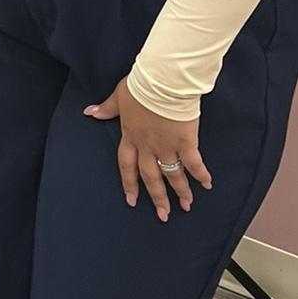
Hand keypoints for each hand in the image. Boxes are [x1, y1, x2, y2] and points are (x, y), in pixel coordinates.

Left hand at [85, 77, 210, 222]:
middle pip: (150, 177)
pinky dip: (201, 175)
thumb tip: (90, 112)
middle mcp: (147, 146)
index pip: (126, 165)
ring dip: (180, 192)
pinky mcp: (185, 142)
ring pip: (172, 175)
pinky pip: (194, 164)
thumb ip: (107, 109)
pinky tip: (207, 185)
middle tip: (163, 215)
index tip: (131, 200)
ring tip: (186, 206)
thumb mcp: (118, 97)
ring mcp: (167, 146)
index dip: (129, 183)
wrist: (161, 83)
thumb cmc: (140, 86)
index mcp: (130, 136)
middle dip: (157, 197)